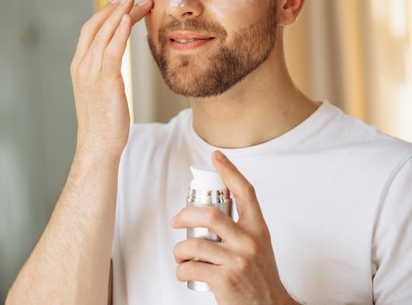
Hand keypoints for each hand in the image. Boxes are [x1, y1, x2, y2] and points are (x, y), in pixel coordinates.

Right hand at [70, 0, 152, 158]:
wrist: (98, 145)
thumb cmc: (103, 123)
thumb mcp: (100, 93)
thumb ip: (104, 74)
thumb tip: (114, 64)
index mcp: (79, 67)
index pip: (90, 31)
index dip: (104, 13)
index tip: (120, 3)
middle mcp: (82, 66)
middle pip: (97, 27)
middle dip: (114, 8)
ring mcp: (91, 73)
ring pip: (105, 34)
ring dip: (121, 14)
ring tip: (136, 1)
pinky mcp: (105, 81)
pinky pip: (112, 50)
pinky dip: (120, 31)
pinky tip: (129, 18)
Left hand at [172, 151, 299, 304]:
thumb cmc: (259, 276)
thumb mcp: (258, 246)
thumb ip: (239, 229)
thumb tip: (209, 213)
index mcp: (258, 230)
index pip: (246, 193)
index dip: (230, 171)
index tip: (216, 156)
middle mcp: (249, 242)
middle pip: (211, 215)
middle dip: (186, 215)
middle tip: (176, 221)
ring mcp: (238, 261)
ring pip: (196, 244)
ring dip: (180, 250)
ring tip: (180, 257)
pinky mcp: (224, 280)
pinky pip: (192, 268)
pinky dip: (181, 270)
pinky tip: (184, 272)